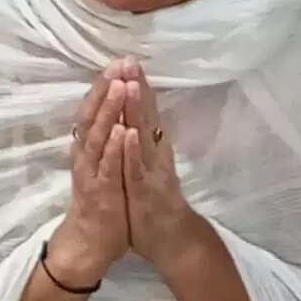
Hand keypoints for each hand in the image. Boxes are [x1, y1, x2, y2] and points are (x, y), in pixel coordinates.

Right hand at [48, 65, 136, 291]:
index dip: (104, 86)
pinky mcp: (100, 191)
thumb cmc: (101, 201)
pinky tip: (120, 130)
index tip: (118, 61)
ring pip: (97, 136)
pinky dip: (112, 148)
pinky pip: (105, 167)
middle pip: (92, 115)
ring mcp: (91, 172)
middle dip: (105, 89)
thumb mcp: (102, 165)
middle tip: (117, 63)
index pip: (93, 110)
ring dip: (108, 111)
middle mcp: (85, 155)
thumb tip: (114, 113)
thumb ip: (103, 140)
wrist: (89, 243)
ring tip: (119, 86)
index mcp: (88, 147)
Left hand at [110, 66, 208, 268]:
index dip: (135, 86)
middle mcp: (154, 154)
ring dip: (136, 110)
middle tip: (130, 59)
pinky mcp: (147, 190)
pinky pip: (138, 168)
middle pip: (145, 115)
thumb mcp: (147, 168)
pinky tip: (128, 131)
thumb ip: (145, 146)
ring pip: (142, 136)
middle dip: (136, 87)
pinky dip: (133, 150)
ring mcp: (152, 171)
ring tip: (129, 83)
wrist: (173, 241)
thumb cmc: (156, 205)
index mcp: (151, 148)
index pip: (143, 111)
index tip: (127, 60)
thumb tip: (138, 122)